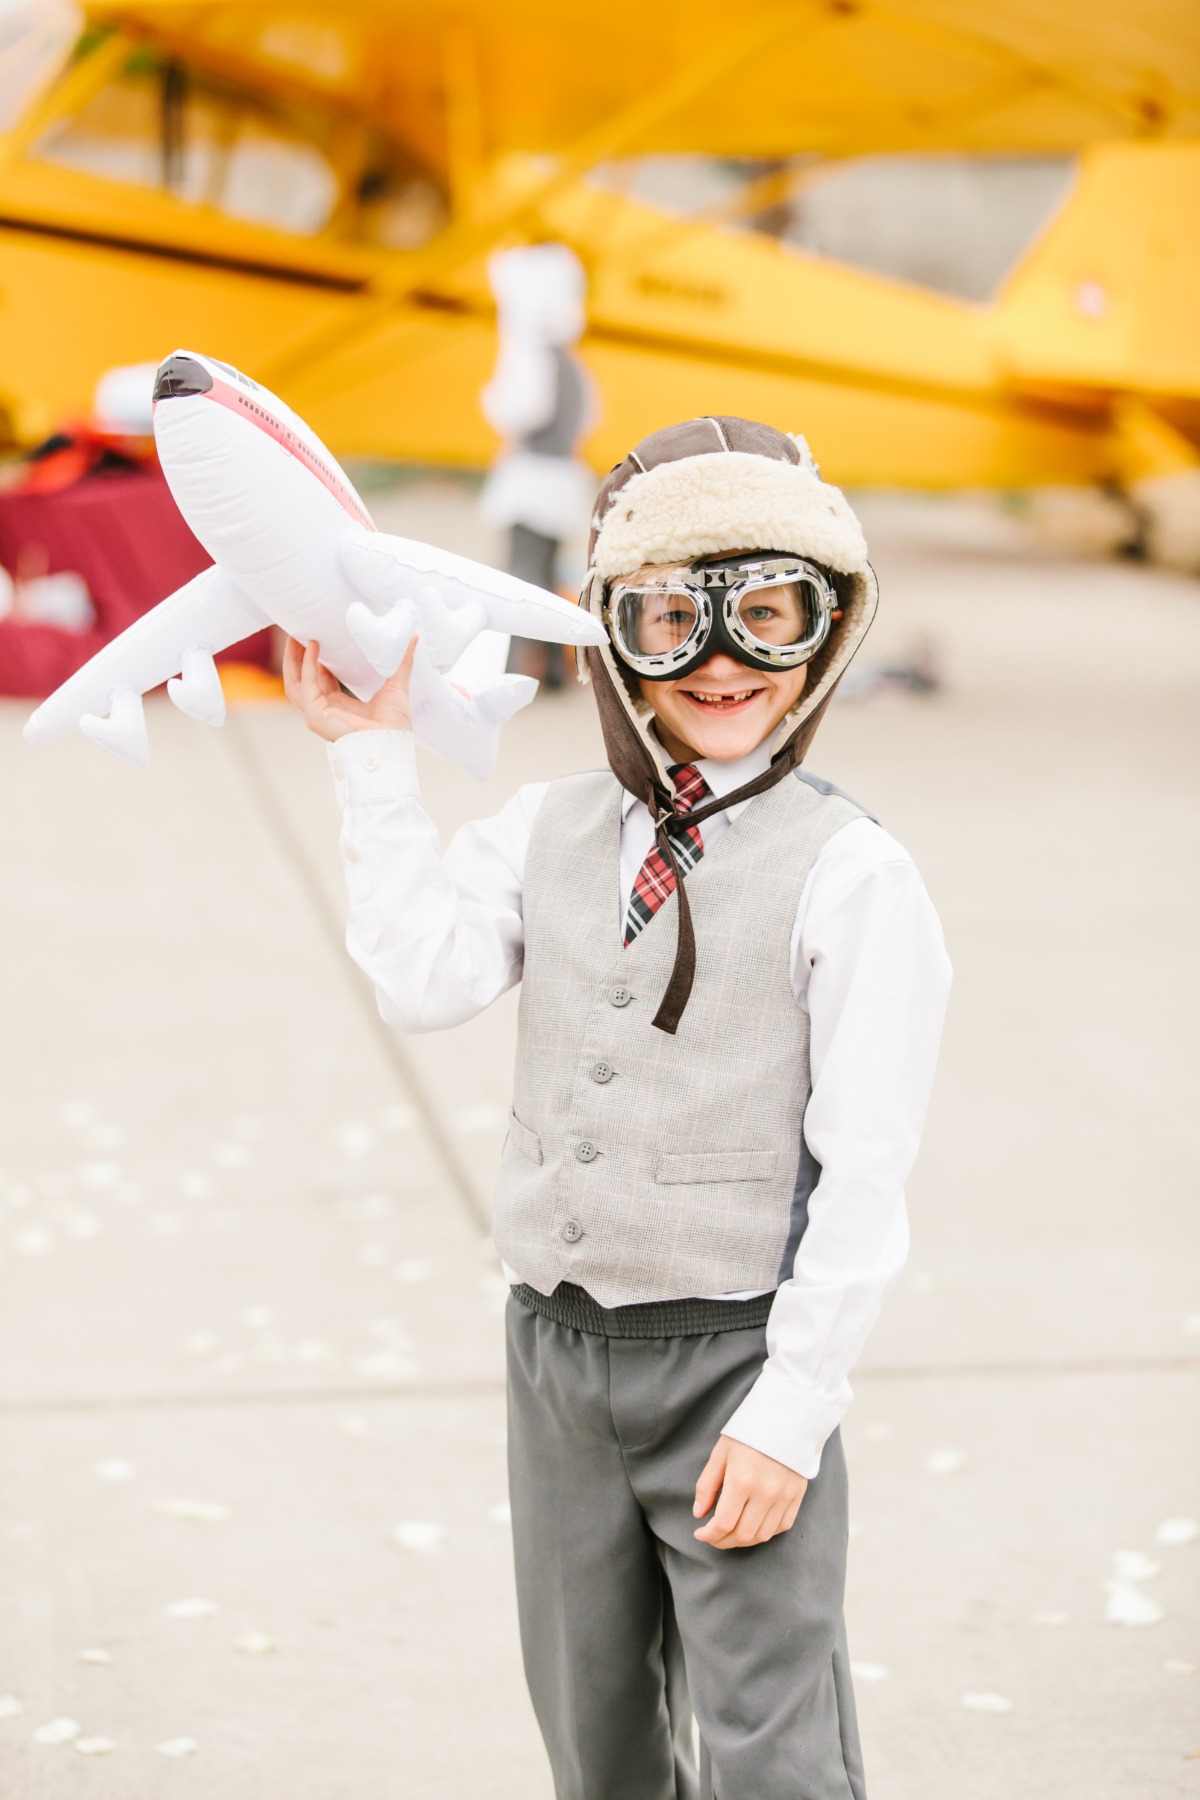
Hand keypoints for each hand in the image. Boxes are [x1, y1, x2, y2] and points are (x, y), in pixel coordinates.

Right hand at [282, 635, 416, 741]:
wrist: (391, 744)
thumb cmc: (394, 726)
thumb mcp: (396, 685)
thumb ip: (402, 661)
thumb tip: (414, 637)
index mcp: (341, 707)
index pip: (320, 681)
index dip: (316, 662)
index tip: (316, 641)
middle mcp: (326, 711)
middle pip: (302, 681)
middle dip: (297, 658)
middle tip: (297, 634)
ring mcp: (317, 715)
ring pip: (295, 684)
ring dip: (292, 660)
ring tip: (294, 638)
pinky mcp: (315, 715)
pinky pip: (307, 685)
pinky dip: (307, 665)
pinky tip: (313, 647)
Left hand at [692, 1436, 807, 1549]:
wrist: (785, 1417)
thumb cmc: (748, 1433)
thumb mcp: (721, 1453)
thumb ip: (707, 1485)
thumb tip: (699, 1514)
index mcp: (742, 1480)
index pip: (724, 1523)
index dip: (709, 1535)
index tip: (700, 1533)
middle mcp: (765, 1492)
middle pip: (743, 1534)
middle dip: (723, 1541)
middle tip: (713, 1536)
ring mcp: (784, 1496)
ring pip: (762, 1536)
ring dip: (743, 1541)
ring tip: (731, 1534)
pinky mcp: (797, 1496)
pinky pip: (782, 1526)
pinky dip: (765, 1532)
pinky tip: (753, 1525)